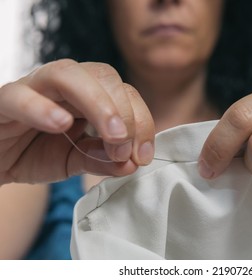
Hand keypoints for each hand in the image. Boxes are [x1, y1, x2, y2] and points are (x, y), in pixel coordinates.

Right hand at [0, 59, 154, 184]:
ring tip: (112, 137)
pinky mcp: (5, 99)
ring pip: (68, 74)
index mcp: (88, 95)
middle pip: (104, 75)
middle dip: (124, 112)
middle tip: (125, 148)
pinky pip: (20, 96)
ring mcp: (34, 87)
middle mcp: (65, 85)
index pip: (125, 93)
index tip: (142, 157)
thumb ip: (102, 161)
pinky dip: (42, 108)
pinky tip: (61, 125)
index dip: (142, 122)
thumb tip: (131, 164)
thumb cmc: (34, 152)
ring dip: (98, 104)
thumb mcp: (76, 161)